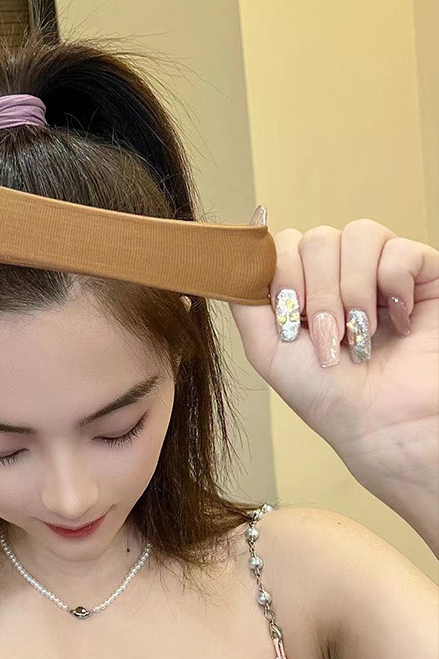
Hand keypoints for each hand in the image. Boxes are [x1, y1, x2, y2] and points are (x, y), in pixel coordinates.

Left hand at [229, 212, 437, 509]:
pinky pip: (400, 249)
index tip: (290, 318)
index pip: (284, 244)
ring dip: (352, 291)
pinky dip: (392, 285)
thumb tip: (238, 247)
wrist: (383, 424)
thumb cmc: (325, 394)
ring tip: (360, 334)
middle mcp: (340, 274)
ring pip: (358, 235)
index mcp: (302, 287)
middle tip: (329, 338)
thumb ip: (244, 297)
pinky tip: (396, 320)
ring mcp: (381, 271)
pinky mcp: (423, 274)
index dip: (283, 274)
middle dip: (318, 294)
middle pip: (317, 239)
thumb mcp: (265, 347)